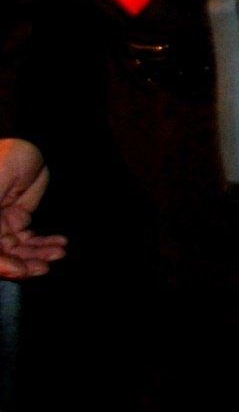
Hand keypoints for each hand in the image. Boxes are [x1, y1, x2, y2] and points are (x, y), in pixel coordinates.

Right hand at [0, 138, 64, 279]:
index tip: (20, 269)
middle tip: (44, 267)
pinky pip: (29, 238)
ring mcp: (0, 222)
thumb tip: (1, 254)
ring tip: (58, 253)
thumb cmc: (3, 160)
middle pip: (2, 254)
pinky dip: (44, 244)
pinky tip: (60, 244)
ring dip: (38, 254)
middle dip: (23, 263)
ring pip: (17, 249)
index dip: (2, 265)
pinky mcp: (18, 217)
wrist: (27, 142)